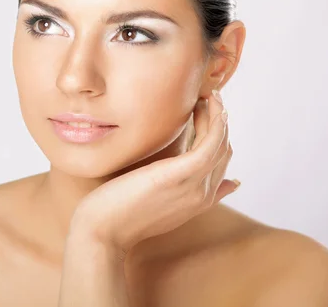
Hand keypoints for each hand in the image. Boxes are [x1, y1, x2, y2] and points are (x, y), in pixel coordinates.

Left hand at [69, 90, 238, 257]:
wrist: (102, 231)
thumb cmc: (120, 214)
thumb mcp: (159, 202)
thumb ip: (186, 190)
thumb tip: (222, 183)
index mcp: (198, 201)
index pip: (221, 164)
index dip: (218, 137)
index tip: (207, 114)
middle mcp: (203, 194)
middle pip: (224, 151)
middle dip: (220, 122)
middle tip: (208, 99)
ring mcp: (196, 185)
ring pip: (221, 142)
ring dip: (218, 115)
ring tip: (208, 96)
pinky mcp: (183, 173)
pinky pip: (211, 140)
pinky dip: (214, 118)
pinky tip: (204, 103)